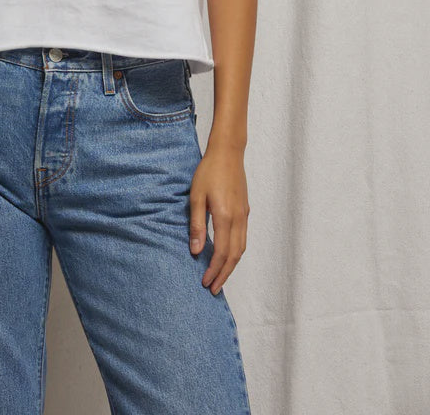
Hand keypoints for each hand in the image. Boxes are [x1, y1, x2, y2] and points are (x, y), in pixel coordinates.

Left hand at [188, 144, 248, 294]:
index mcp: (225, 217)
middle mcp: (239, 219)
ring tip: (220, 277)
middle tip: (213, 289)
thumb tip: (196, 251)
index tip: (205, 283)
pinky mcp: (245, 211)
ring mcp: (244, 215)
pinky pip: (243, 239)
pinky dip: (236, 253)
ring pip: (241, 249)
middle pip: (234, 256)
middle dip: (224, 275)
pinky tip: (228, 255)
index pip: (222, 253)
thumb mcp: (196, 197)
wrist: (228, 153)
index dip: (214, 271)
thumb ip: (197, 225)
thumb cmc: (209, 171)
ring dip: (231, 266)